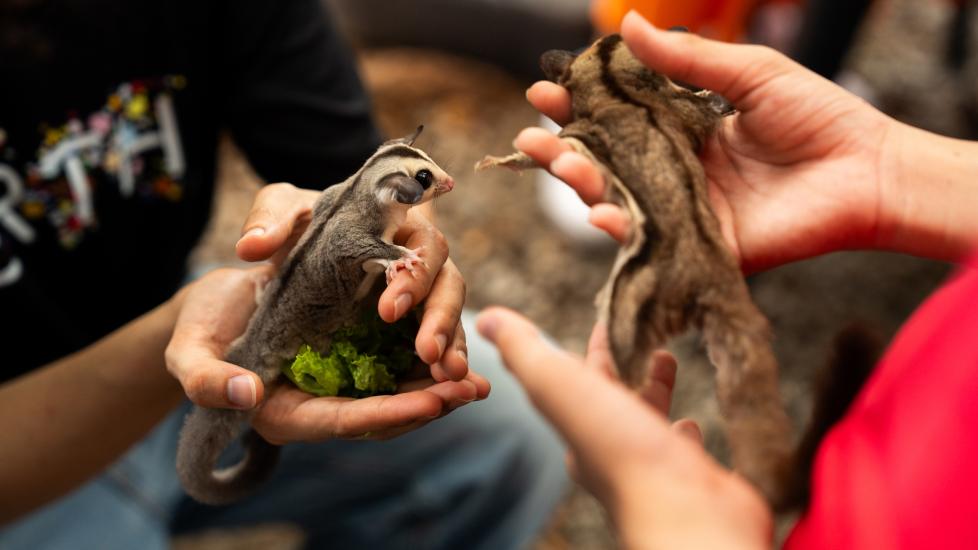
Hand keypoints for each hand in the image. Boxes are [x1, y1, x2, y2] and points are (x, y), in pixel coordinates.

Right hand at [165, 267, 488, 443]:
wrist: (217, 302)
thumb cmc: (200, 328)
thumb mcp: (188, 350)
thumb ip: (207, 379)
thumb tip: (248, 393)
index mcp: (282, 412)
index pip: (341, 421)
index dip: (385, 414)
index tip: (428, 403)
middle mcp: (319, 403)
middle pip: (380, 415)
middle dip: (426, 405)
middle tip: (470, 392)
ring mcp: (340, 382)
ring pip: (396, 393)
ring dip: (437, 389)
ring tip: (478, 384)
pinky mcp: (354, 356)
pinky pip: (396, 367)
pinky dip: (427, 363)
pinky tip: (462, 358)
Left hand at [234, 183, 468, 380]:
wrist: (296, 258)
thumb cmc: (299, 229)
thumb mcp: (283, 214)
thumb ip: (271, 219)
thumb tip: (252, 246)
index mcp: (400, 226)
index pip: (423, 246)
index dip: (413, 279)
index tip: (388, 310)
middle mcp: (420, 262)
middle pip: (449, 286)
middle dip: (442, 321)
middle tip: (429, 353)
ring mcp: (423, 300)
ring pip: (452, 322)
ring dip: (453, 352)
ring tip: (451, 383)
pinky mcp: (416, 332)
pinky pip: (441, 351)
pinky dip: (449, 370)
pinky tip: (455, 393)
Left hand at [477, 307, 770, 549]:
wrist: (682, 513)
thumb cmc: (619, 448)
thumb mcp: (558, 385)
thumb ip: (524, 351)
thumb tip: (486, 317)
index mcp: (576, 428)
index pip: (576, 378)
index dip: (591, 348)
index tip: (605, 321)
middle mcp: (608, 451)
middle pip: (611, 397)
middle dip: (622, 366)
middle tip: (641, 337)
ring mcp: (650, 465)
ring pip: (645, 420)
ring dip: (653, 391)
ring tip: (665, 361)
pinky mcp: (687, 476)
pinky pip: (681, 450)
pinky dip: (681, 432)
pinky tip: (690, 423)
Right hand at [519, 11, 896, 273]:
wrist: (868, 169)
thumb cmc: (817, 115)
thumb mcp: (748, 72)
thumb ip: (687, 59)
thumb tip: (629, 26)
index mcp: (680, 130)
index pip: (614, 120)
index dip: (577, 108)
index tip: (545, 91)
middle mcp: (672, 173)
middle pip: (604, 166)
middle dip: (561, 151)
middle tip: (531, 136)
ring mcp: (683, 212)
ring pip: (618, 203)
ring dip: (579, 187)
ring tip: (557, 164)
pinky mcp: (701, 248)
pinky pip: (652, 243)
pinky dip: (622, 232)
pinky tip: (600, 214)